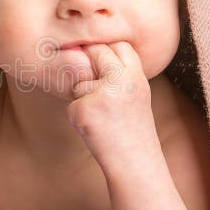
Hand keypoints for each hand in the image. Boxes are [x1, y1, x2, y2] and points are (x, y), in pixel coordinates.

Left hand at [66, 41, 158, 168]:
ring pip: (79, 83)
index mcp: (138, 76)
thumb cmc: (134, 130)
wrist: (136, 164)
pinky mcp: (84, 110)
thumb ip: (120, 74)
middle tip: (98, 90)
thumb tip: (86, 51)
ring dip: (83, 99)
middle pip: (95, 53)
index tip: (104, 65)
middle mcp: (122, 81)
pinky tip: (96, 131)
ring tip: (103, 120)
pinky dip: (79, 118)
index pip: (118, 45)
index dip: (108, 52)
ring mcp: (102, 95)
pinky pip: (72, 105)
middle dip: (89, 64)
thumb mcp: (136, 95)